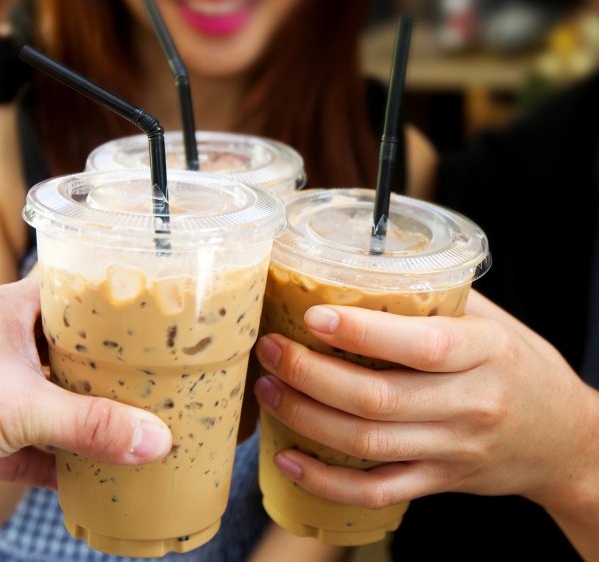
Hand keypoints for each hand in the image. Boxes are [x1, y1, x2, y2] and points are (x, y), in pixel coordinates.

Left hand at [0, 277, 172, 510]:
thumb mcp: (18, 404)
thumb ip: (88, 423)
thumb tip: (155, 440)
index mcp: (11, 312)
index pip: (76, 292)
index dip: (118, 301)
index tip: (164, 317)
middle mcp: (0, 348)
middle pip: (71, 355)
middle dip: (113, 374)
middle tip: (168, 385)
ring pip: (52, 407)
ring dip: (89, 424)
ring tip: (144, 435)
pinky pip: (28, 451)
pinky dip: (58, 465)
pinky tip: (95, 479)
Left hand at [253, 290, 598, 514]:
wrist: (564, 440)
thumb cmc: (518, 367)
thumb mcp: (493, 323)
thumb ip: (436, 298)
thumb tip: (358, 265)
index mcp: (486, 353)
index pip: (421, 345)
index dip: (362, 333)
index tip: (312, 317)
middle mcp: (470, 404)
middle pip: (379, 399)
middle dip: (310, 375)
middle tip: (270, 351)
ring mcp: (453, 449)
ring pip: (368, 443)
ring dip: (305, 418)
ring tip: (267, 390)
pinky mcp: (438, 482)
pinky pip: (376, 490)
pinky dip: (326, 480)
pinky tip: (288, 458)